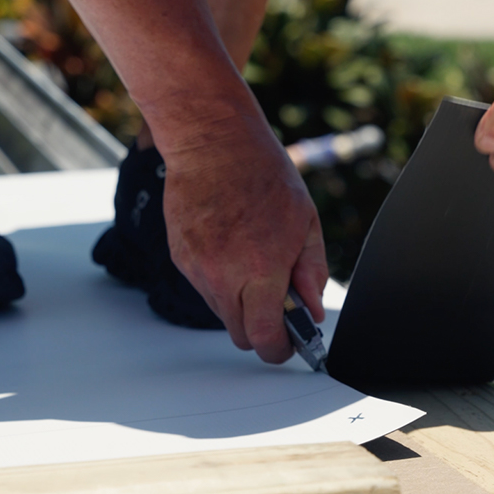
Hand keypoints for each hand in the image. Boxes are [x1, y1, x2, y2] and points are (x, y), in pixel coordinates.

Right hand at [160, 107, 327, 363]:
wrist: (214, 143)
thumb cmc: (265, 176)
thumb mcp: (306, 222)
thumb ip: (311, 272)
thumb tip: (312, 310)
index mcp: (262, 269)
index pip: (265, 339)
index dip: (279, 350)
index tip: (289, 345)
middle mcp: (224, 276)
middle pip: (240, 336)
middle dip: (261, 330)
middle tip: (278, 304)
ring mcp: (198, 268)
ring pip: (221, 312)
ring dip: (241, 304)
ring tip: (254, 261)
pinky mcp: (181, 258)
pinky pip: (204, 287)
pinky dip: (221, 281)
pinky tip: (232, 246)